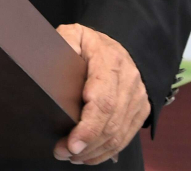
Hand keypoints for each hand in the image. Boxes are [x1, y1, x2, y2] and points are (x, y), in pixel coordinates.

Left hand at [53, 23, 149, 164]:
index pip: (103, 102)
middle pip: (111, 124)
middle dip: (86, 145)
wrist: (116, 45)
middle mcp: (129, 81)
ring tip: (70, 155)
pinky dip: (106, 151)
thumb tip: (50, 62)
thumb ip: (64, 43)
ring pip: (119, 135)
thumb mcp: (74, 34)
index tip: (71, 143)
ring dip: (94, 151)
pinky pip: (126, 137)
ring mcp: (138, 97)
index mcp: (110, 62)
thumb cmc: (90, 43)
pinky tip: (88, 155)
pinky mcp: (141, 109)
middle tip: (61, 152)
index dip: (88, 128)